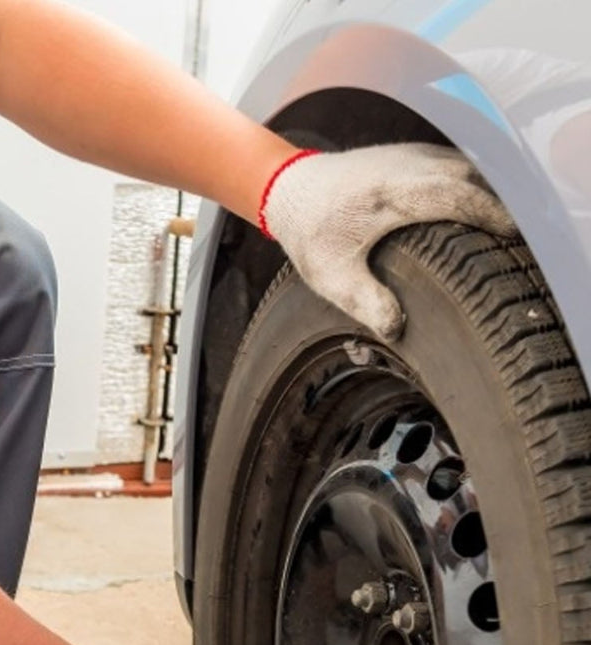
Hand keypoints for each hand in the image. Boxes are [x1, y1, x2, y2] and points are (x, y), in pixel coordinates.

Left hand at [261, 143, 517, 340]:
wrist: (290, 189)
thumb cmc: (311, 234)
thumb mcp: (331, 276)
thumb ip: (364, 302)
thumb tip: (397, 329)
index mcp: (389, 195)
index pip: (455, 195)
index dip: (489, 213)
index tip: (513, 235)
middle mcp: (406, 167)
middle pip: (470, 176)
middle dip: (497, 203)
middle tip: (515, 238)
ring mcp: (411, 155)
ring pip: (465, 165)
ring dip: (486, 191)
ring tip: (501, 227)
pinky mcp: (412, 154)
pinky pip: (453, 163)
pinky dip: (471, 183)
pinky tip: (478, 210)